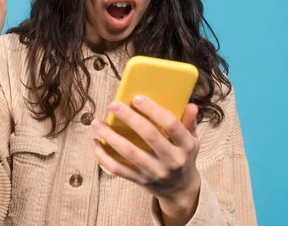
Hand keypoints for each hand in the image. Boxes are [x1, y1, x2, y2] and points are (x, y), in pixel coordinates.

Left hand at [90, 96, 200, 221]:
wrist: (180, 189)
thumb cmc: (183, 156)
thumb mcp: (192, 140)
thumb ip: (189, 122)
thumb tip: (191, 105)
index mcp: (186, 145)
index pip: (171, 124)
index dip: (154, 110)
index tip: (137, 97)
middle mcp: (171, 160)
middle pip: (149, 136)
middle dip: (130, 118)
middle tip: (113, 104)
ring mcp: (154, 172)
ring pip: (129, 153)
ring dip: (110, 136)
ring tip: (96, 122)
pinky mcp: (140, 180)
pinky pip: (118, 169)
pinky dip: (103, 156)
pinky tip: (95, 142)